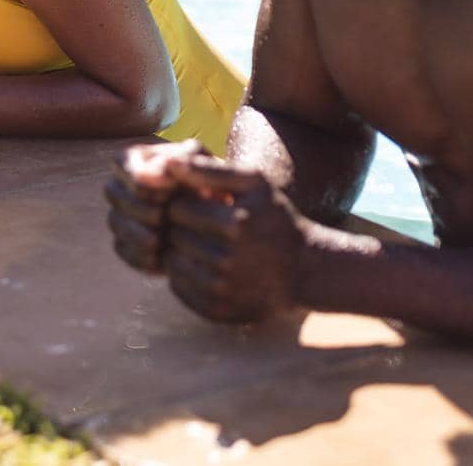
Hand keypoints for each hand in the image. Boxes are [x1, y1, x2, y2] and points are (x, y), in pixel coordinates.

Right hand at [105, 139, 204, 272]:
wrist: (219, 215)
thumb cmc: (210, 182)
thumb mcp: (202, 164)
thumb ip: (182, 160)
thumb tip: (154, 171)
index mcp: (136, 159)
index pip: (121, 162)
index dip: (138, 175)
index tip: (169, 188)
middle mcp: (123, 185)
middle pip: (113, 192)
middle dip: (135, 205)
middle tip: (159, 216)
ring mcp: (122, 214)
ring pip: (115, 221)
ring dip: (133, 232)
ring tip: (156, 240)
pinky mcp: (127, 242)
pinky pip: (122, 249)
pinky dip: (137, 255)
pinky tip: (155, 261)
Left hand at [158, 155, 308, 324]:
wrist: (305, 269)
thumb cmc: (274, 217)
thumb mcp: (252, 183)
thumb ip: (208, 169)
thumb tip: (167, 161)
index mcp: (235, 223)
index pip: (176, 208)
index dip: (182, 203)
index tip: (196, 203)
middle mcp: (227, 260)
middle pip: (172, 236)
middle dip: (180, 227)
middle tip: (198, 225)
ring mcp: (222, 289)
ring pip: (171, 263)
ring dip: (179, 251)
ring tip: (201, 243)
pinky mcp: (218, 311)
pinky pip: (179, 288)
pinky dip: (184, 275)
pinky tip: (204, 265)